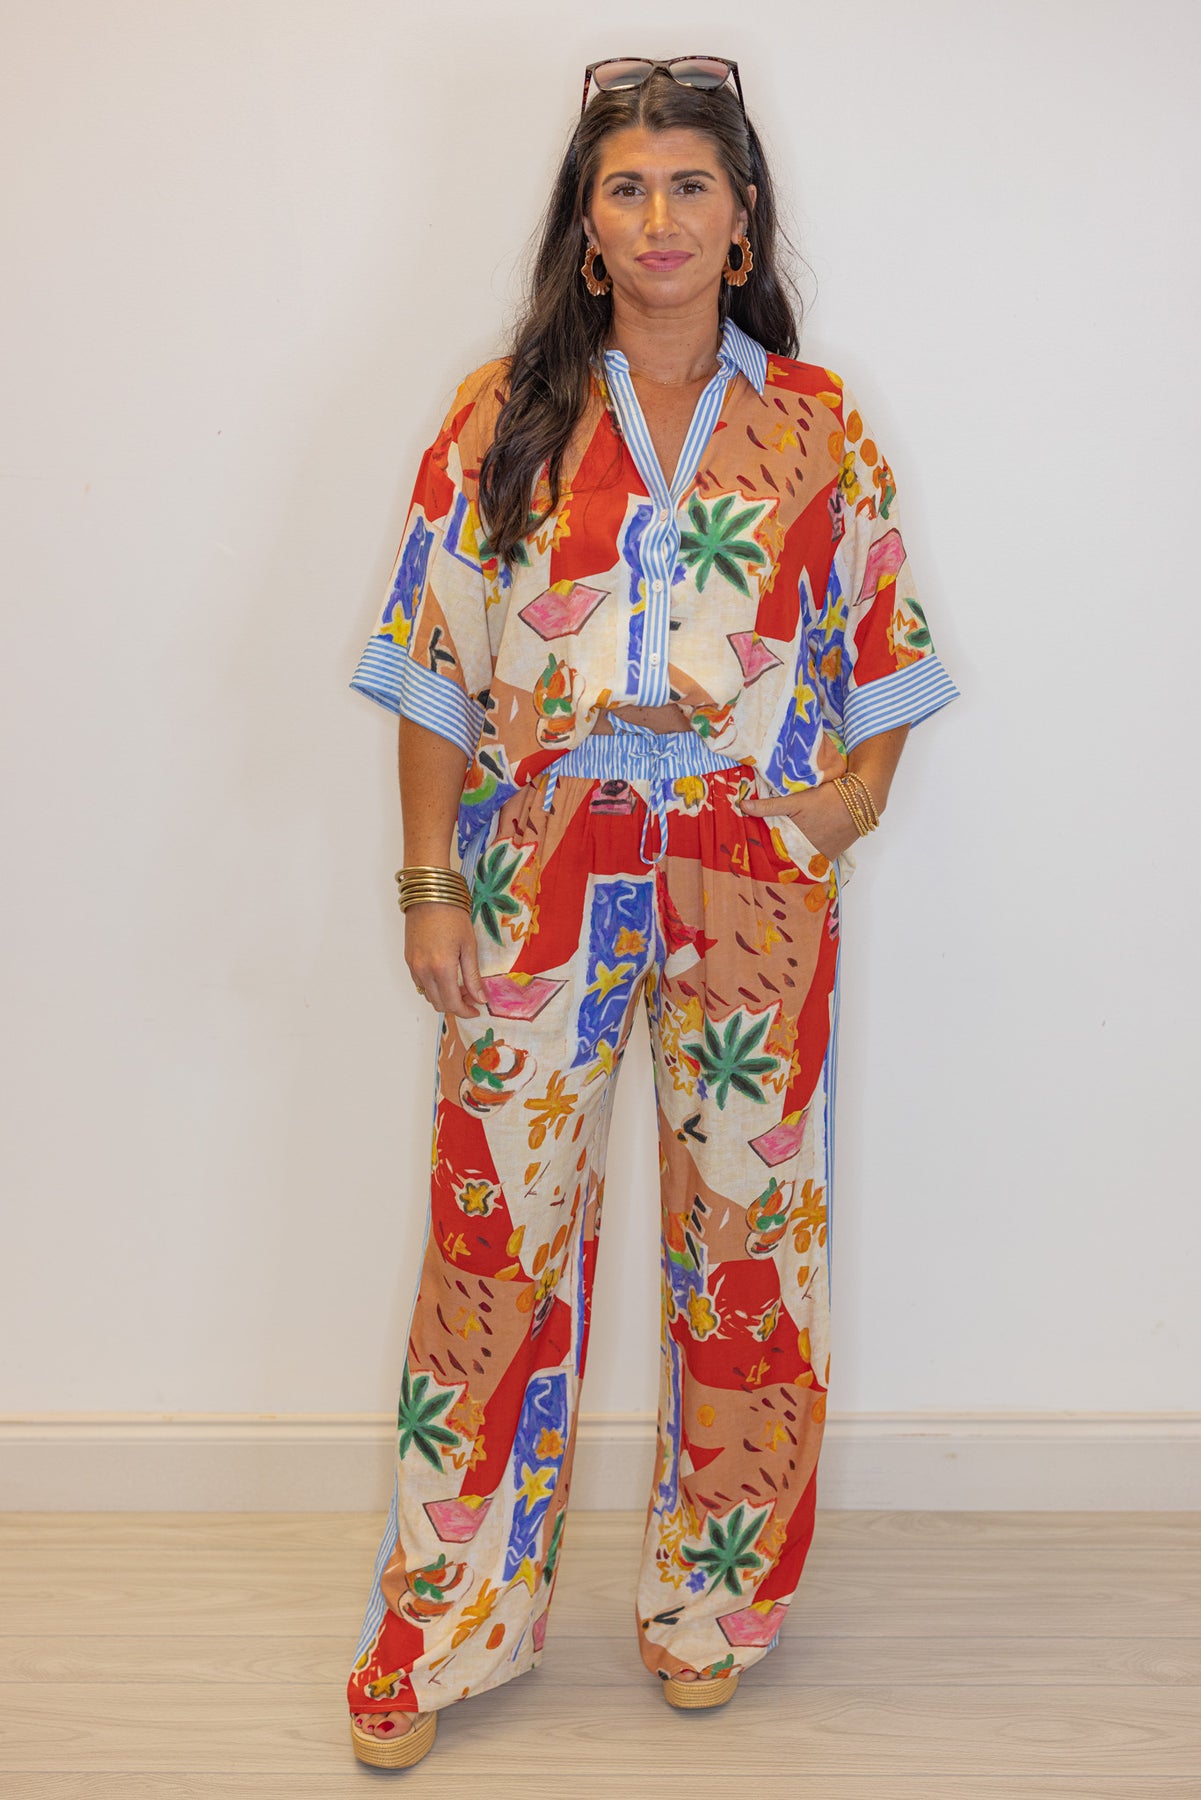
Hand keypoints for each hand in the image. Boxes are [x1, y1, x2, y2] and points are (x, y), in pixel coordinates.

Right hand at [405, 904, 486, 1018]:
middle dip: (456, 1005)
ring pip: (428, 995)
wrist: (429, 896)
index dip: (465, 1011)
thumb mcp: (469, 946)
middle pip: (439, 1004)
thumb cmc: (452, 915)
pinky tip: (445, 976)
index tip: (476, 1009)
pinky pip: (420, 983)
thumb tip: (480, 998)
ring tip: (459, 985)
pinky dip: (433, 987)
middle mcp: (424, 971)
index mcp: (442, 968)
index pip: (453, 1003)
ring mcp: (413, 966)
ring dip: (444, 997)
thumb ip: (473, 976)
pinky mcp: (408, 960)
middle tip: (471, 996)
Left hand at [738, 780, 859, 860]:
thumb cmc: (826, 799)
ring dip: (791, 857)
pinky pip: (813, 861)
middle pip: (787, 859)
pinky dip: (805, 857)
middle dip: (775, 857)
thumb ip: (768, 806)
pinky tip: (796, 852)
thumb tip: (742, 806)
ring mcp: (821, 857)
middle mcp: (808, 855)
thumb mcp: (795, 801)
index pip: (774, 854)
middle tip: (759, 857)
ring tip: (776, 854)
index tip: (751, 854)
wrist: (859, 802)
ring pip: (800, 860)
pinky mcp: (831, 856)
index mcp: (796, 844)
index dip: (762, 853)